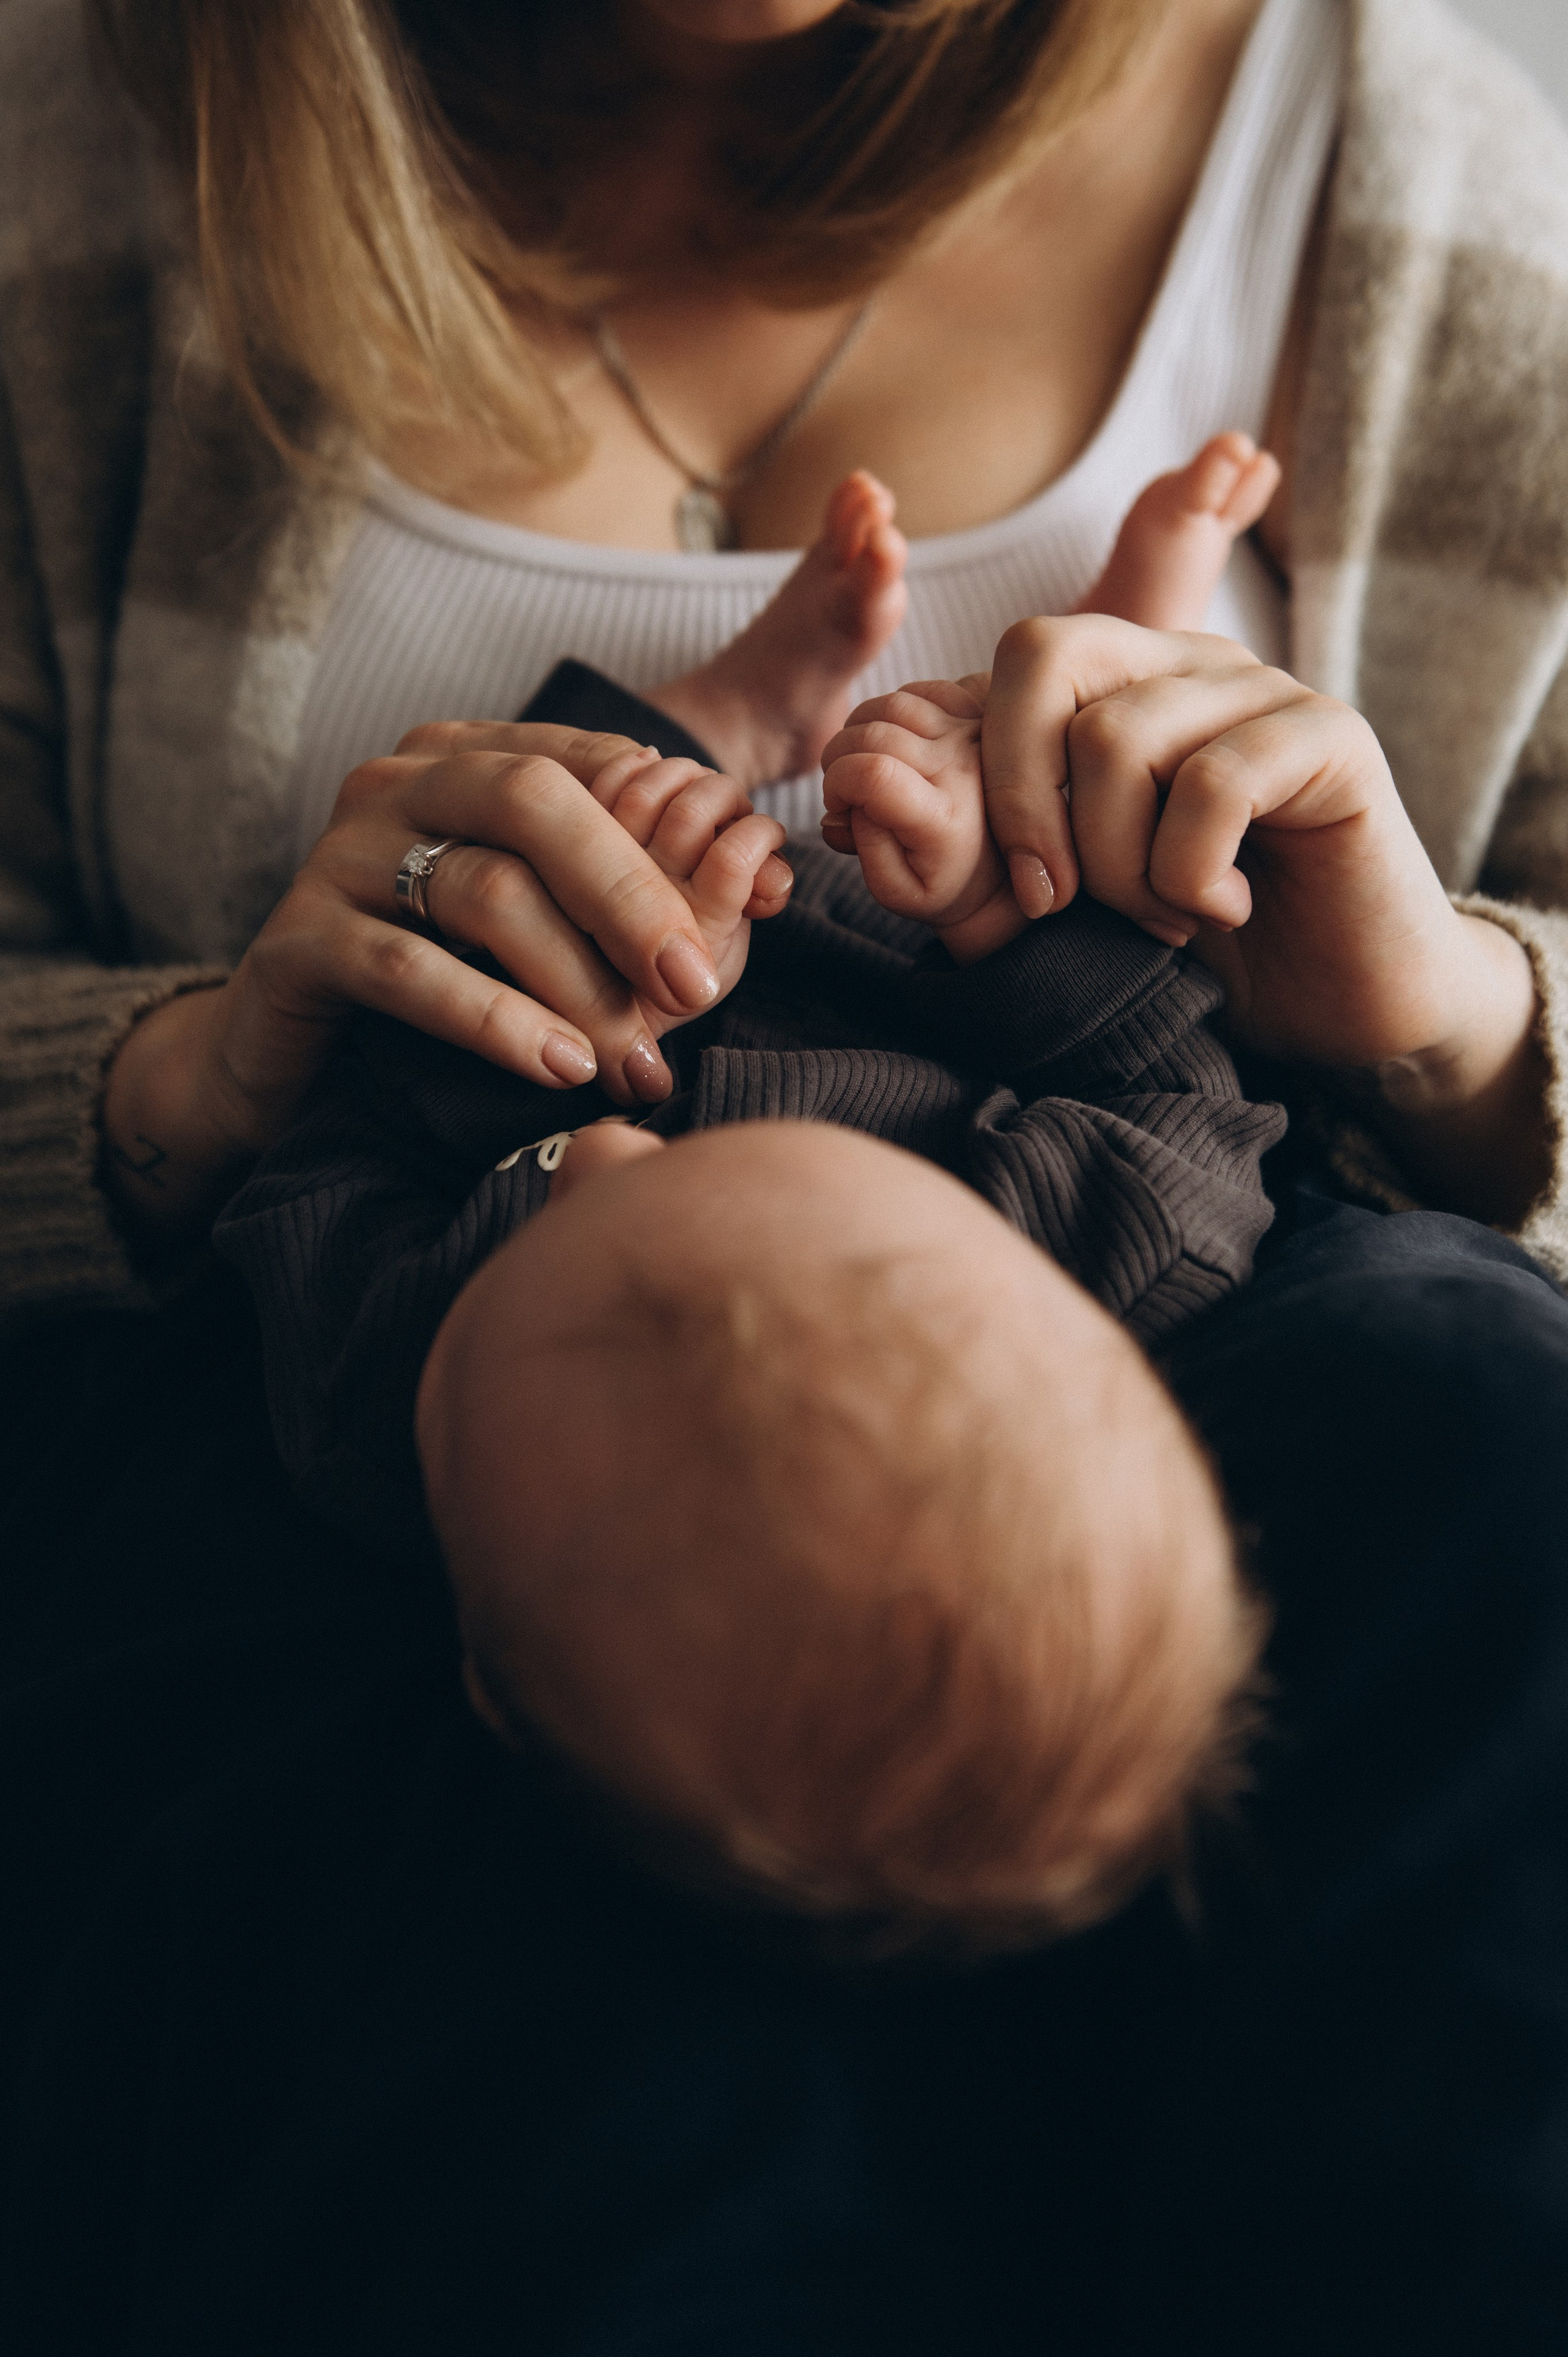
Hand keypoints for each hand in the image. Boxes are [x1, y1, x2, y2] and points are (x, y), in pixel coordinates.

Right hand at [103, 724, 777, 1235]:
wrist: (288, 1065)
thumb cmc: (442, 987)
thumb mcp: (545, 929)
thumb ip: (635, 897)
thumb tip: (773, 886)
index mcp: (469, 756)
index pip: (593, 766)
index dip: (676, 835)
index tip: (751, 912)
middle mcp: (400, 785)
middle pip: (537, 800)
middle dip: (632, 894)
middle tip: (694, 984)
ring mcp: (338, 854)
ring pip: (483, 889)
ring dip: (575, 981)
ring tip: (631, 1056)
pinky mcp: (295, 939)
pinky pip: (409, 968)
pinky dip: (496, 1021)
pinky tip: (558, 1067)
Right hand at [819, 678, 1025, 963]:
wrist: (1005, 875)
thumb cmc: (944, 885)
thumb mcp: (897, 893)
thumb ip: (865, 849)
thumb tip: (845, 804)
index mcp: (944, 818)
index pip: (872, 774)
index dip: (836, 784)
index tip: (837, 806)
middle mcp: (964, 768)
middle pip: (875, 731)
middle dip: (837, 757)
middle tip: (841, 787)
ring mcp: (974, 735)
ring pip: (895, 703)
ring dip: (859, 728)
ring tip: (860, 762)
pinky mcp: (979, 714)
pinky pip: (922, 691)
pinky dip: (892, 709)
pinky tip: (890, 741)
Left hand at [975, 614, 1548, 1222]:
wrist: (1340, 1008)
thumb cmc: (1200, 949)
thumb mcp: (1077, 889)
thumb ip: (999, 834)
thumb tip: (867, 797)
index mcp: (1125, 682)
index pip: (1017, 658)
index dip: (988, 769)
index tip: (1019, 888)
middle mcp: (1190, 664)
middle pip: (1048, 657)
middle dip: (1025, 800)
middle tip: (1062, 902)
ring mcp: (1263, 690)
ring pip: (1117, 736)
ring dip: (1120, 864)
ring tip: (1169, 918)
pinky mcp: (1332, 736)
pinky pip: (1211, 783)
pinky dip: (1194, 875)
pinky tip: (1227, 908)